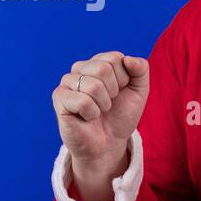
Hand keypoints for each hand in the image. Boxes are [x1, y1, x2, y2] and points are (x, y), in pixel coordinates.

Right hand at [51, 51, 149, 168]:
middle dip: (113, 92)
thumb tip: (127, 59)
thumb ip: (141, 69)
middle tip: (108, 103)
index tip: (120, 92)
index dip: (124, 79)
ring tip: (99, 111)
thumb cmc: (121, 115)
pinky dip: (92, 113)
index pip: (115, 58)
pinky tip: (87, 117)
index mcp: (98, 62)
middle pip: (103, 69)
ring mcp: (67, 82)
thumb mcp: (139, 91)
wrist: (110, 143)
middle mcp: (80, 68)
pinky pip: (82, 101)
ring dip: (103, 104)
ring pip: (93, 86)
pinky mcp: (59, 98)